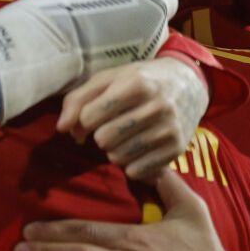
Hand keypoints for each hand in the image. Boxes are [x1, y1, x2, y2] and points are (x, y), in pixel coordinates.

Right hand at [0, 0, 181, 119]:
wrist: (52, 40)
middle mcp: (157, 6)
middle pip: (167, 0)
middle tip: (131, 2)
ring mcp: (152, 35)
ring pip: (157, 27)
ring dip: (143, 25)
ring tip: (113, 26)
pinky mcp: (141, 59)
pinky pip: (142, 47)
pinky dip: (130, 44)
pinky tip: (107, 43)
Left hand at [57, 58, 207, 180]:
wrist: (187, 84)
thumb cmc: (139, 80)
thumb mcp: (108, 79)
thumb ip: (78, 99)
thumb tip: (62, 128)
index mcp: (137, 84)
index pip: (90, 116)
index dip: (85, 118)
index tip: (93, 114)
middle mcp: (157, 106)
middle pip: (103, 139)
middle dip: (100, 135)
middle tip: (111, 126)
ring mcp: (169, 129)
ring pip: (118, 157)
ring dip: (113, 150)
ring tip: (124, 137)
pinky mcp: (177, 149)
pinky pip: (136, 171)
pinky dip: (129, 164)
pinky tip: (136, 150)